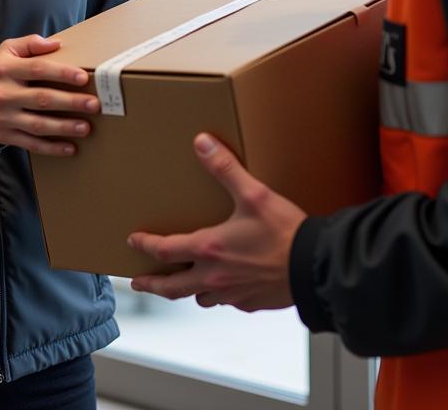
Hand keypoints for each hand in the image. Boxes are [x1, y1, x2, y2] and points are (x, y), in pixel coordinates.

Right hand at [0, 35, 98, 156]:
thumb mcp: (7, 50)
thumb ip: (30, 44)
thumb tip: (56, 44)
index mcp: (6, 70)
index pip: (38, 69)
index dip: (62, 73)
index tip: (83, 77)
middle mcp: (4, 94)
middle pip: (42, 99)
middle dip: (70, 102)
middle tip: (93, 104)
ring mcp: (4, 117)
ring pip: (38, 125)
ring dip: (64, 127)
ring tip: (86, 127)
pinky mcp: (5, 136)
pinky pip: (31, 144)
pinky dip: (51, 148)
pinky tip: (70, 148)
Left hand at [128, 133, 307, 311]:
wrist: (314, 268)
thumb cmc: (284, 233)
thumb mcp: (253, 194)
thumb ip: (225, 168)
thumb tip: (202, 143)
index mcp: (210, 248)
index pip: (165, 249)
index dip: (146, 245)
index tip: (133, 241)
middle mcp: (215, 276)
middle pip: (172, 287)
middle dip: (152, 284)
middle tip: (137, 282)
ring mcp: (232, 294)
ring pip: (199, 298)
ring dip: (186, 290)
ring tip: (180, 284)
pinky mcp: (251, 303)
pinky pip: (226, 303)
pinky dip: (218, 295)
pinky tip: (224, 287)